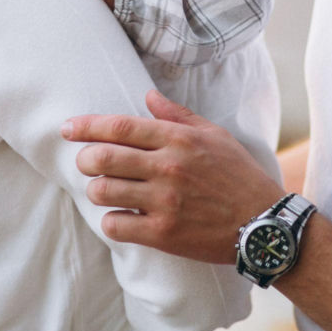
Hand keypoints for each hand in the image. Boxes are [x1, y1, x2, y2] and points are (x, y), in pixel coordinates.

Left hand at [61, 90, 283, 262]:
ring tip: (104, 190)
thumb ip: (177, 115)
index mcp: (177, 139)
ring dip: (95, 190)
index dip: (86, 125)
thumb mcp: (214, 135)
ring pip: (103, 190)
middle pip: (103, 157)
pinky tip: (120, 217)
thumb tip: (148, 96)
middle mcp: (167, 167)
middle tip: (85, 163)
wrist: (264, 224)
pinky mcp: (164, 234)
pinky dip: (111, 221)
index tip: (67, 128)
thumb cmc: (239, 175)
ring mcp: (164, 201)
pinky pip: (116, 225)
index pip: (119, 126)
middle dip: (84, 159)